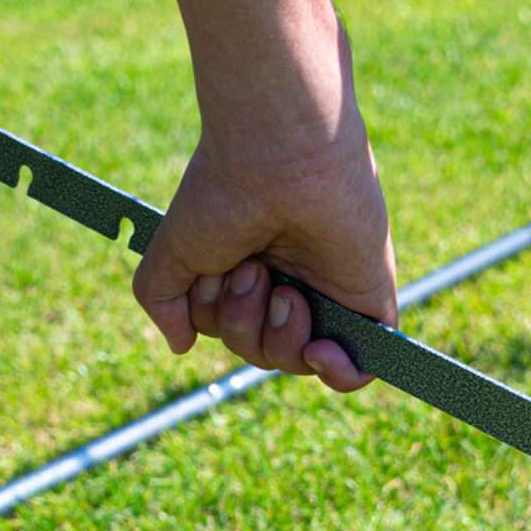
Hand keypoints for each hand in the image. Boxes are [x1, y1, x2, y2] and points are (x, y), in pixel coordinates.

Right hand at [132, 30, 396, 391]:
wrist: (281, 155)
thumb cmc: (224, 193)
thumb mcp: (172, 253)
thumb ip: (163, 300)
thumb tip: (181, 346)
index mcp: (245, 269)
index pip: (228, 329)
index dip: (215, 316)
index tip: (215, 273)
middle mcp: (287, 282)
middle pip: (258, 350)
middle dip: (242, 324)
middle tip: (252, 270)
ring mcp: (329, 292)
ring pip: (297, 361)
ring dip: (278, 336)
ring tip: (282, 288)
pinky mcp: (367, 300)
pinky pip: (358, 370)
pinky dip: (339, 374)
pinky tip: (319, 351)